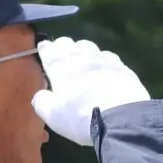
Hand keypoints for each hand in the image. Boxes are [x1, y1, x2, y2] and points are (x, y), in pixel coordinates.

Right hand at [30, 38, 150, 144]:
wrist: (122, 118)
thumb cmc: (81, 117)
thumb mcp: (53, 116)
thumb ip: (42, 102)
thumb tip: (40, 95)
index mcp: (61, 67)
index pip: (49, 51)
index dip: (45, 49)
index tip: (43, 47)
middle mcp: (81, 58)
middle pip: (68, 44)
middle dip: (62, 47)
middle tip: (60, 53)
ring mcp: (103, 60)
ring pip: (88, 46)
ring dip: (82, 50)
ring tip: (81, 58)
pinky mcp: (122, 67)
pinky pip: (107, 56)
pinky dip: (101, 58)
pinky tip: (102, 66)